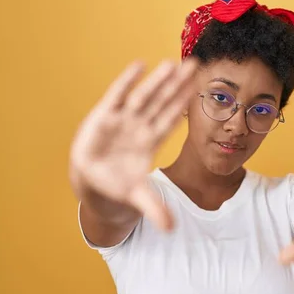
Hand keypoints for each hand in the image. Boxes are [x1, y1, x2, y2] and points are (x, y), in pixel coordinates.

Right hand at [69, 58, 198, 230]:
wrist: (92, 181)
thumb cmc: (118, 184)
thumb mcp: (138, 197)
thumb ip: (154, 208)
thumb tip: (171, 229)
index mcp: (151, 141)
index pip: (172, 119)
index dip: (185, 104)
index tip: (201, 89)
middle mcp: (140, 125)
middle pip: (162, 102)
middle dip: (178, 85)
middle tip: (196, 65)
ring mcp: (123, 119)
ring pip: (143, 96)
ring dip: (157, 81)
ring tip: (173, 63)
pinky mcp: (103, 116)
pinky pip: (116, 96)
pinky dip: (126, 81)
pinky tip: (139, 66)